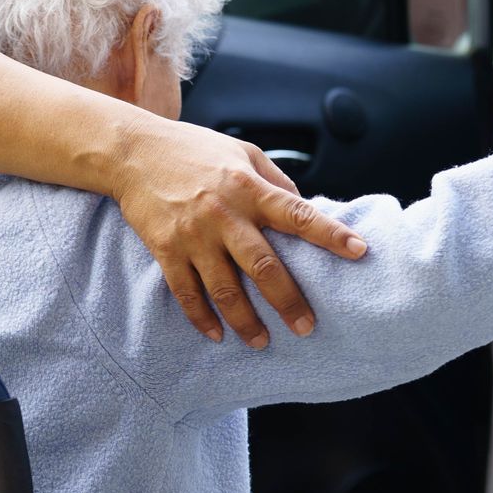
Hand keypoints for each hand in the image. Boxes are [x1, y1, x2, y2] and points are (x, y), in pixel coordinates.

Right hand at [111, 119, 366, 347]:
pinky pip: (186, 292)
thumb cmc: (194, 150)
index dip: (329, 233)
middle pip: (263, 266)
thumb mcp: (242, 152)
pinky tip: (216, 335)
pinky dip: (201, 318)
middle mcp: (224, 214)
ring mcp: (193, 235)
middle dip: (288, 301)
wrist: (134, 152)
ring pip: (224, 289)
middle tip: (307, 328)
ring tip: (261, 342)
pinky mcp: (166, 249)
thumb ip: (275, 182)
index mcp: (248, 187)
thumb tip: (304, 208)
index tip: (359, 251)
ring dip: (245, 321)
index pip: (297, 214)